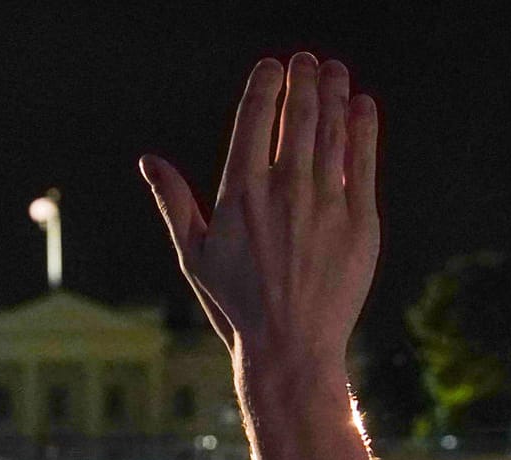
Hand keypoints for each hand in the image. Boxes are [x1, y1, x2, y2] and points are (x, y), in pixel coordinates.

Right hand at [140, 56, 397, 459]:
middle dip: (303, 79)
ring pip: (331, 131)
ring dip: (333, 93)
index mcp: (240, 193)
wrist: (290, 348)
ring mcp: (325, 203)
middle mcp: (284, 190)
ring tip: (332, 71)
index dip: (266, 85)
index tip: (272, 65)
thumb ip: (174, 201)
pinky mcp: (360, 221)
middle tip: (306, 59)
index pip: (256, 119)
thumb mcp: (194, 255)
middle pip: (297, 116)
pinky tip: (361, 107)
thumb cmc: (235, 305)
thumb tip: (148, 160)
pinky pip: (363, 162)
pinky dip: (363, 129)